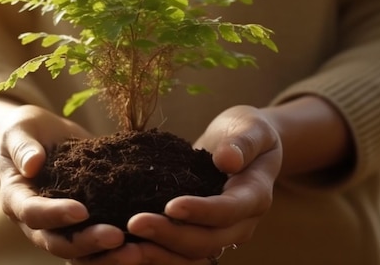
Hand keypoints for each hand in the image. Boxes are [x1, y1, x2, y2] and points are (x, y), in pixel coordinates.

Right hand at [0, 104, 126, 258]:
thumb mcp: (19, 130)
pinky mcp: (82, 224)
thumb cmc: (27, 130)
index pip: (33, 213)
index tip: (82, 211)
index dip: (56, 214)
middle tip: (118, 237)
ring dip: (106, 255)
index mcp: (17, 198)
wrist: (42, 135)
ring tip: (136, 251)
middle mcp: (36, 221)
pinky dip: (116, 249)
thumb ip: (23, 147)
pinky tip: (144, 244)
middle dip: (88, 242)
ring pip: (79, 253)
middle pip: (58, 242)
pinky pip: (97, 245)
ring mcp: (60, 226)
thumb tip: (31, 165)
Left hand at [114, 105, 281, 263]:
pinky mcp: (200, 235)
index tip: (170, 205)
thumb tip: (228, 160)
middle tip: (134, 223)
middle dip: (170, 235)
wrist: (245, 145)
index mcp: (255, 196)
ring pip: (191, 256)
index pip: (228, 211)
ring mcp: (220, 234)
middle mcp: (240, 224)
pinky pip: (178, 255)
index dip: (201, 211)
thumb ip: (244, 142)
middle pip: (206, 241)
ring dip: (158, 254)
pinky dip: (154, 255)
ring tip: (124, 247)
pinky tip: (126, 248)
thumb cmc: (248, 131)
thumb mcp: (252, 127)